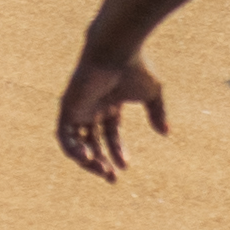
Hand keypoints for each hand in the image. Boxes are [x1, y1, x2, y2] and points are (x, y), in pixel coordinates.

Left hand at [57, 52, 169, 181]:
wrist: (116, 51)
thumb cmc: (135, 67)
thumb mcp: (152, 93)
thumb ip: (157, 113)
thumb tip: (165, 133)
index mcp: (110, 103)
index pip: (109, 133)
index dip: (116, 151)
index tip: (126, 166)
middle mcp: (92, 107)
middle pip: (91, 141)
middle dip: (101, 161)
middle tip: (111, 178)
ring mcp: (78, 107)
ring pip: (76, 143)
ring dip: (87, 160)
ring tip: (101, 170)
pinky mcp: (68, 107)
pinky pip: (64, 136)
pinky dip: (72, 150)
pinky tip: (87, 158)